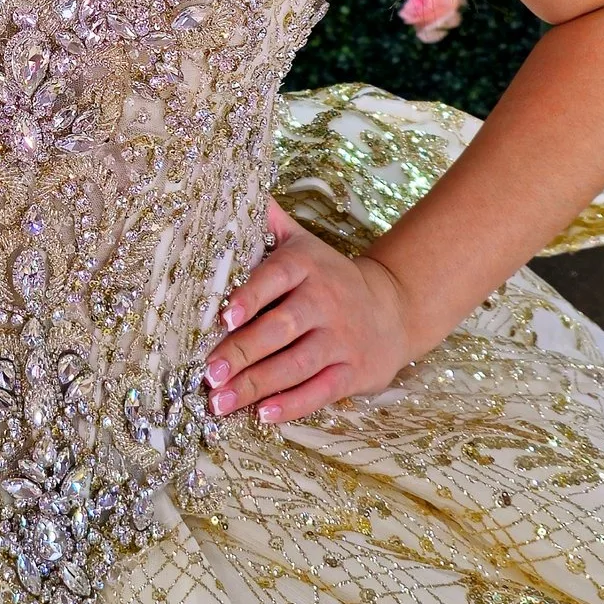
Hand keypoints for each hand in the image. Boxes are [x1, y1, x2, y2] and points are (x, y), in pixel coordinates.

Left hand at [203, 200, 419, 426]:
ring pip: (296, 365)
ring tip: (219, 401)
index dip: (250, 296)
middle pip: (281, 329)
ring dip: (256, 386)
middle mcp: (326, 301)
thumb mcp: (303, 243)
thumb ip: (268, 221)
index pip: (276, 277)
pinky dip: (292, 405)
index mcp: (307, 266)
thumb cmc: (329, 276)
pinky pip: (320, 391)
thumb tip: (232, 188)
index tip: (223, 316)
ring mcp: (342, 339)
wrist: (394, 305)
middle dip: (242, 352)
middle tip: (208, 373)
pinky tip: (262, 415)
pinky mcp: (354, 372)